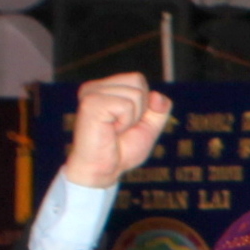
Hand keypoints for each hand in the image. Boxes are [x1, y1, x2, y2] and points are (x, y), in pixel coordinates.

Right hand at [60, 72, 173, 188]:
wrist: (103, 170)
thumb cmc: (122, 150)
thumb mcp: (149, 127)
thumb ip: (159, 109)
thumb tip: (157, 94)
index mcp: (104, 89)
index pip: (138, 79)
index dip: (143, 104)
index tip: (125, 122)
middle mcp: (94, 87)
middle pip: (138, 80)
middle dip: (139, 109)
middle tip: (120, 127)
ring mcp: (90, 93)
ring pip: (135, 93)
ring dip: (132, 118)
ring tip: (114, 130)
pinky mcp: (90, 103)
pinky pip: (126, 105)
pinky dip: (125, 122)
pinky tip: (110, 130)